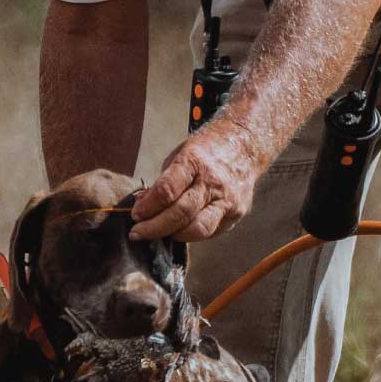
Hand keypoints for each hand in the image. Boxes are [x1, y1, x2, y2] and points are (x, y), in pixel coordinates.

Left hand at [131, 120, 262, 241]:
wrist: (246, 145)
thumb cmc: (206, 150)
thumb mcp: (180, 155)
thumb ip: (163, 182)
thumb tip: (143, 206)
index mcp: (194, 162)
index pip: (167, 191)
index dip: (148, 207)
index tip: (135, 215)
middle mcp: (213, 182)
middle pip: (181, 214)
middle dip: (155, 228)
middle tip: (137, 233)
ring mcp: (227, 200)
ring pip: (198, 229)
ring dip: (174, 236)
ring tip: (159, 235)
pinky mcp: (236, 213)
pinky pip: (211, 231)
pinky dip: (192, 234)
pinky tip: (180, 231)